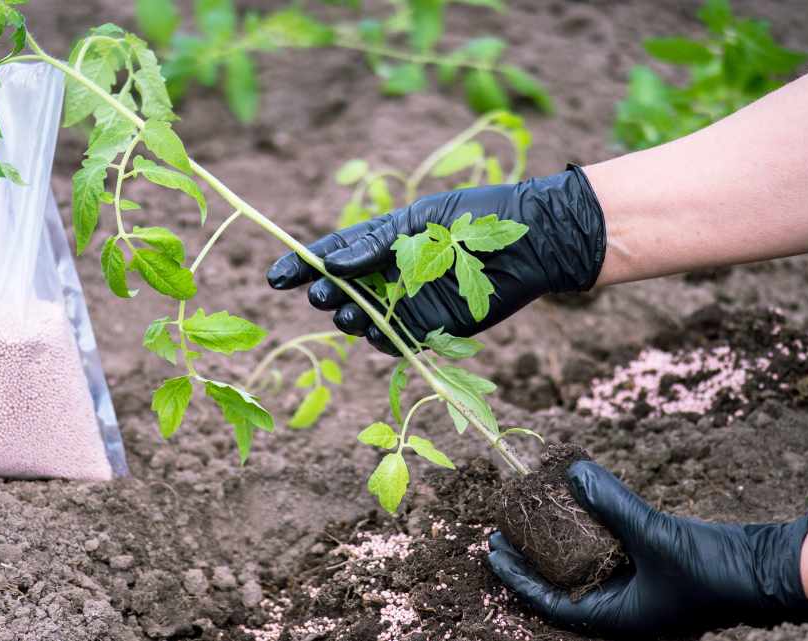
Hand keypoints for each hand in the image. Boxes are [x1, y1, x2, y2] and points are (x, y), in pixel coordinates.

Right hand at [265, 167, 605, 354]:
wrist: (533, 243)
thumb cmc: (479, 219)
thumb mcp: (422, 221)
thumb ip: (376, 243)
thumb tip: (331, 263)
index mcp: (385, 239)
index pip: (332, 254)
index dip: (301, 266)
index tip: (274, 277)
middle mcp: (392, 273)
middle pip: (342, 290)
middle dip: (326, 294)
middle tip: (322, 296)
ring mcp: (410, 302)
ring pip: (363, 319)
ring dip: (350, 318)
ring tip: (348, 313)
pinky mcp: (432, 328)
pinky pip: (395, 340)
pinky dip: (381, 338)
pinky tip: (377, 330)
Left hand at [487, 461, 807, 636]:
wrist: (769, 570)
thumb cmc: (713, 569)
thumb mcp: (654, 535)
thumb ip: (612, 505)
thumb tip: (572, 472)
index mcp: (617, 618)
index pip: (550, 603)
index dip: (517, 579)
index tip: (492, 550)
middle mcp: (623, 608)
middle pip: (561, 586)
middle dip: (531, 561)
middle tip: (502, 531)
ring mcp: (639, 590)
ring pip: (585, 569)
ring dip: (557, 546)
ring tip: (532, 518)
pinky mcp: (654, 569)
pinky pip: (609, 555)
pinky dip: (590, 535)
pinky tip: (577, 510)